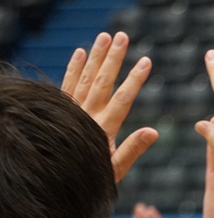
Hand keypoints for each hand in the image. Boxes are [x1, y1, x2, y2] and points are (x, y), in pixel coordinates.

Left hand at [61, 32, 158, 181]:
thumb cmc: (91, 178)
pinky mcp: (61, 109)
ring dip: (96, 56)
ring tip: (106, 37)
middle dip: (114, 58)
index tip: (146, 61)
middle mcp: (87, 115)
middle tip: (123, 37)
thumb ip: (133, 149)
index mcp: (104, 129)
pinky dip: (73, 68)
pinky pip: (67, 84)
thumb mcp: (116, 169)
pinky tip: (81, 52)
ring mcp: (73, 110)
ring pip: (85, 78)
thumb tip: (153, 131)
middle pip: (102, 81)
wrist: (56, 181)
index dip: (135, 79)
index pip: (123, 98)